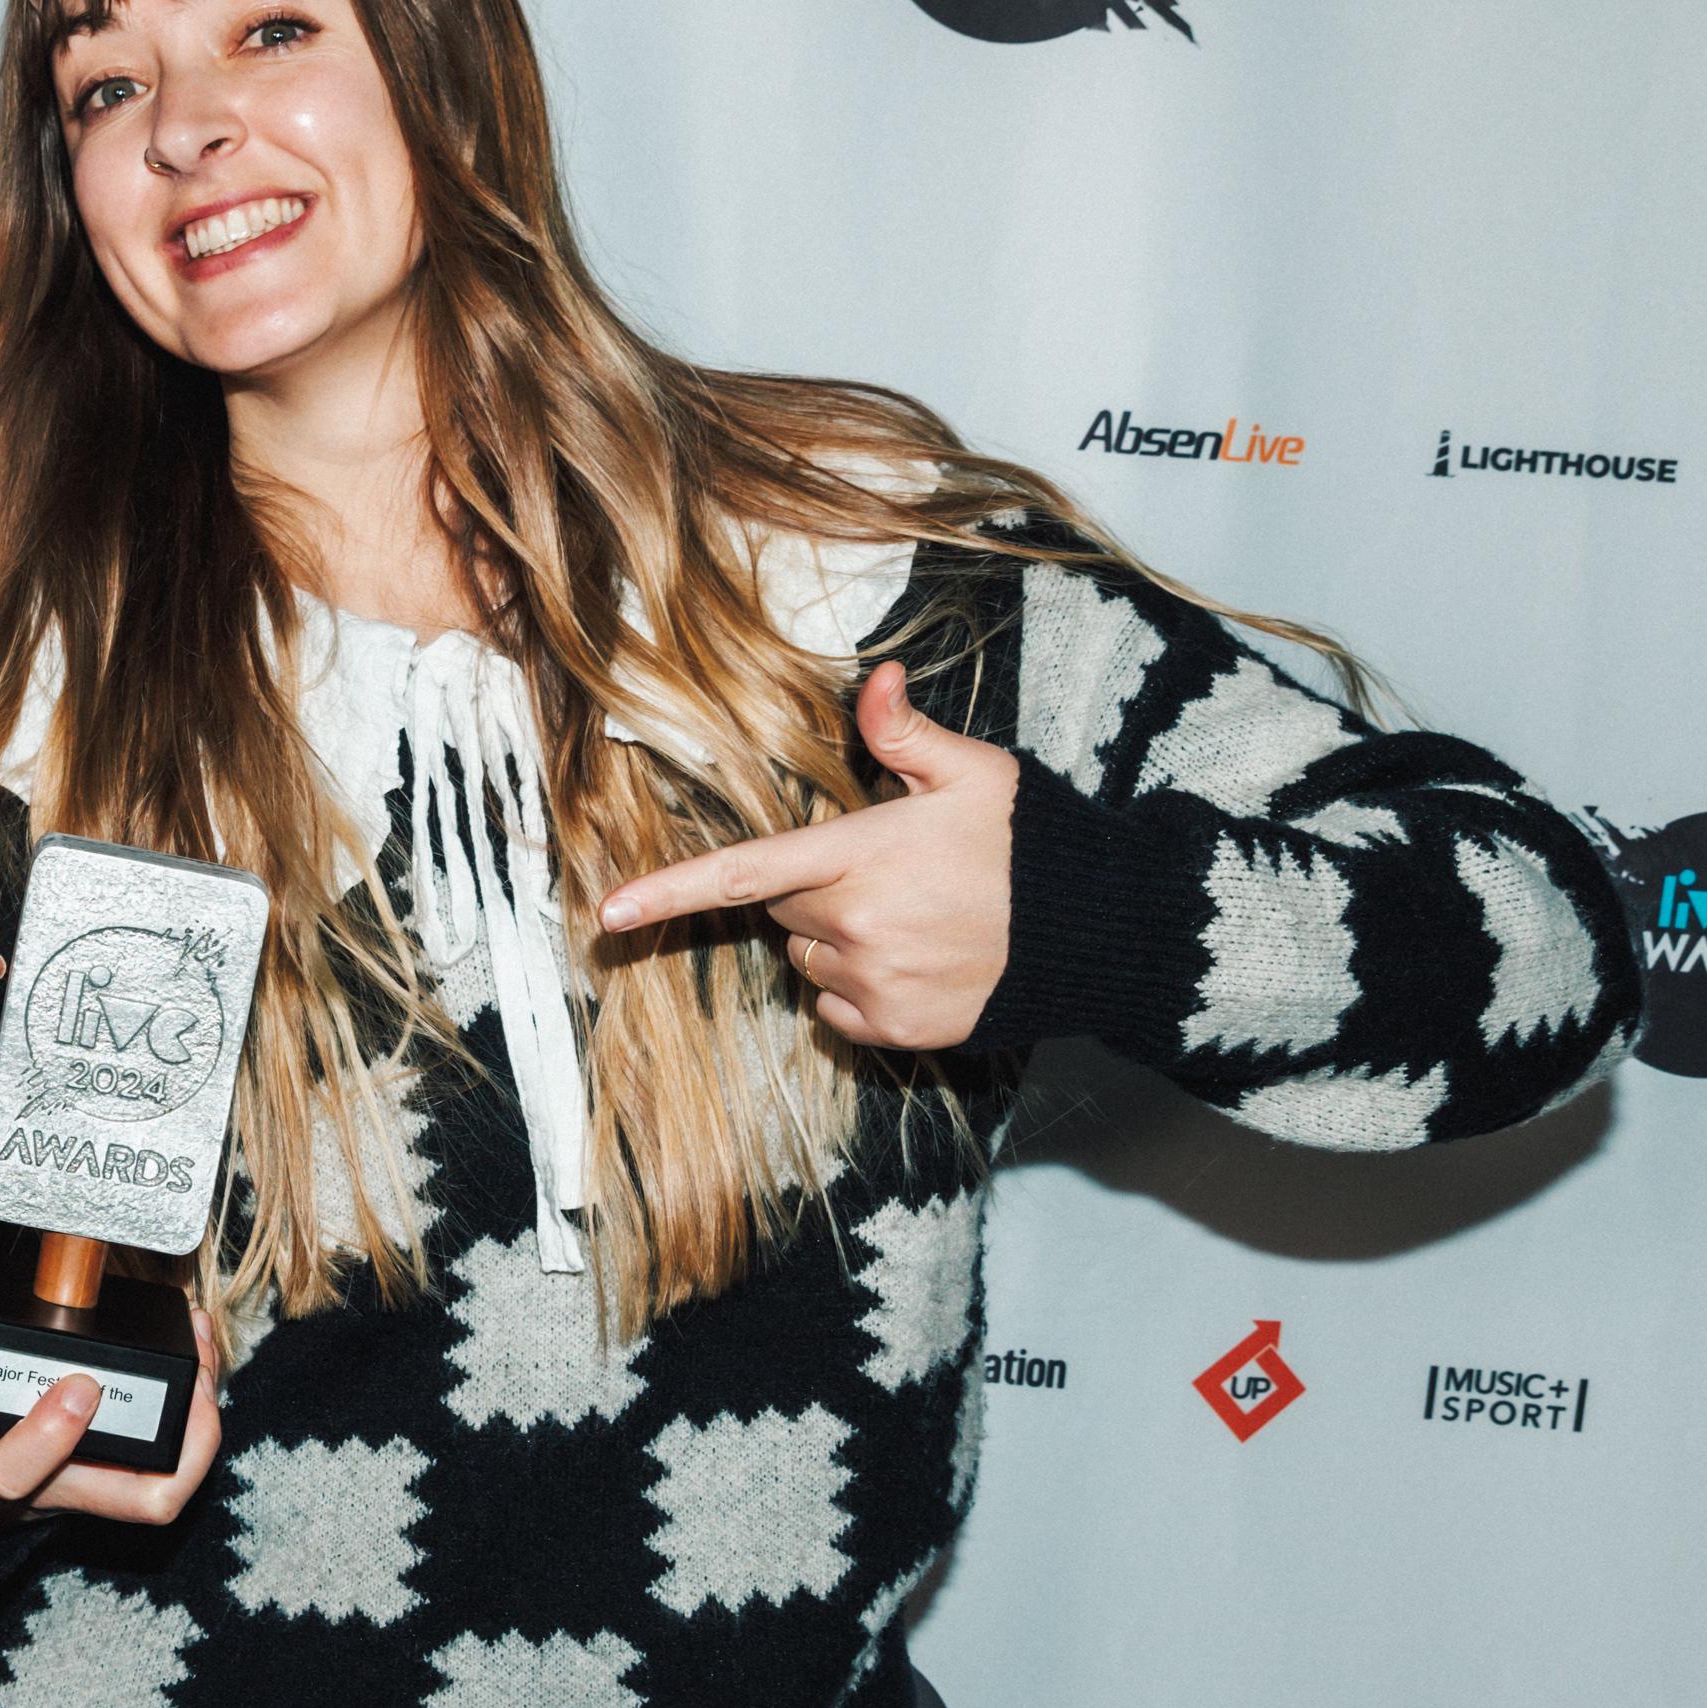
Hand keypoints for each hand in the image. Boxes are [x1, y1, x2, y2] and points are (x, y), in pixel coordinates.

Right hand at [0, 1289, 223, 1537]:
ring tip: (203, 1353)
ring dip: (199, 1428)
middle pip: (134, 1502)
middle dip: (178, 1444)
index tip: (77, 1384)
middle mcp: (51, 1487)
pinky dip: (192, 1408)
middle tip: (190, 1375)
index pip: (19, 1472)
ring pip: (165, 1487)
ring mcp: (88, 1482)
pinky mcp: (110, 1467)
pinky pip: (168, 1457)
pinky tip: (193, 1349)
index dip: (51, 1434)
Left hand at [598, 660, 1014, 1049]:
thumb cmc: (1028, 843)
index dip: (669, 893)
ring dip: (837, 939)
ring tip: (912, 918)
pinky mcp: (898, 1029)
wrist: (1098, 930)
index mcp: (862, 855)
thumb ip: (906, 733)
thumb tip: (875, 678)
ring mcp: (877, 982)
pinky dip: (859, 988)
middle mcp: (858, 925)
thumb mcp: (972, 773)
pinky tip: (916, 961)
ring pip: (806, 957)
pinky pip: (836, 1008)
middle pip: (783, 909)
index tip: (608, 915)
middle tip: (886, 872)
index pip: (744, 873)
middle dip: (815, 888)